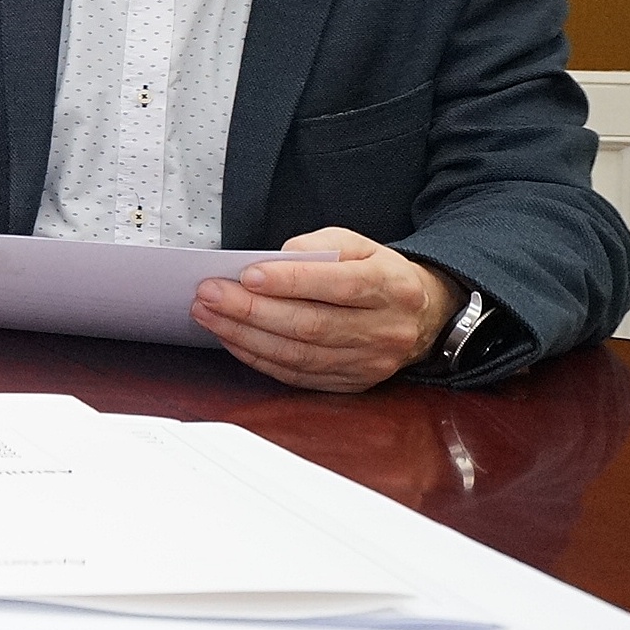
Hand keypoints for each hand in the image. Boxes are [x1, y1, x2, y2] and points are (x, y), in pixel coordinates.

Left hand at [191, 227, 460, 392]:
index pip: (340, 285)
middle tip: (208, 294)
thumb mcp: (359, 245)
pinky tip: (230, 338)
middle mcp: (385, 329)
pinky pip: (297, 375)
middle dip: (252, 310)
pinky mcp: (352, 384)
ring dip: (245, 336)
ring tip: (208, 314)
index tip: (246, 274)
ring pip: (299, 355)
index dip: (291, 281)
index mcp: (392, 287)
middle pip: (312, 325)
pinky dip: (258, 358)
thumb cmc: (376, 274)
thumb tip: (278, 259)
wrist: (420, 318)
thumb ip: (321, 245)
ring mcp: (370, 363)